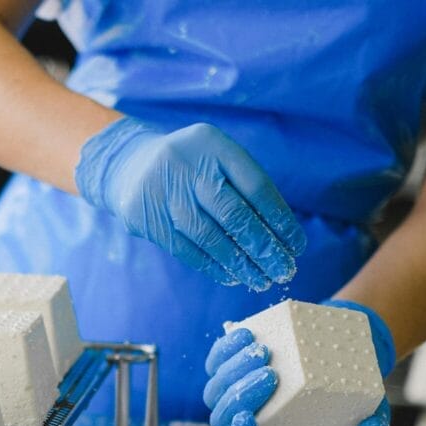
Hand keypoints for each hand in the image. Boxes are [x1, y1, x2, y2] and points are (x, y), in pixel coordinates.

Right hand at [76, 118, 306, 290]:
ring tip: (260, 280)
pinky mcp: (144, 217)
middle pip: (233, 214)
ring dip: (239, 264)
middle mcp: (185, 164)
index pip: (255, 186)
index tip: (296, 246)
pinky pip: (185, 248)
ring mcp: (161, 191)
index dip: (279, 219)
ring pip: (209, 236)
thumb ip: (243, 186)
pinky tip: (231, 276)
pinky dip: (212, 265)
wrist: (129, 166)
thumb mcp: (216, 159)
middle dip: (263, 247)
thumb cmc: (190, 167)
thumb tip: (281, 237)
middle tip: (283, 270)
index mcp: (212, 144)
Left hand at [203, 300, 395, 425]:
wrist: (338, 349)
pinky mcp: (232, 364)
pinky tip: (247, 336)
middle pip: (225, 416)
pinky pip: (216, 360)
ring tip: (263, 352)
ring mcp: (236, 390)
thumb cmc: (348, 387)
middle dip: (241, 396)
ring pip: (217, 388)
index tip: (247, 419)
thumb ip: (372, 425)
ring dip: (233, 370)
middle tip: (270, 375)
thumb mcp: (368, 408)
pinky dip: (226, 349)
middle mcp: (250, 417)